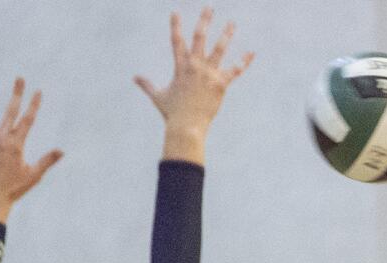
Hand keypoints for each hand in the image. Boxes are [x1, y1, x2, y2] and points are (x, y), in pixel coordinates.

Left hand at [0, 78, 62, 223]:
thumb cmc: (14, 189)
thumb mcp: (33, 175)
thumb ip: (47, 161)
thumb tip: (61, 151)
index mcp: (16, 144)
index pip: (27, 120)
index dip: (34, 105)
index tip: (38, 91)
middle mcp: (0, 139)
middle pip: (10, 111)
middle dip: (16, 94)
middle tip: (19, 78)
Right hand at [135, 8, 253, 161]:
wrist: (187, 127)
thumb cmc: (172, 114)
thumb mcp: (158, 96)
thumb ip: (147, 85)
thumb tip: (135, 78)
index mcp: (180, 68)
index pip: (176, 42)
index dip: (175, 26)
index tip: (175, 12)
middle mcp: (194, 67)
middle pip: (200, 38)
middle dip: (204, 21)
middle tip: (210, 7)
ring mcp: (208, 74)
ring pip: (219, 49)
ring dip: (226, 34)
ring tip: (232, 23)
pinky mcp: (220, 84)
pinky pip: (234, 70)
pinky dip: (243, 62)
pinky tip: (251, 53)